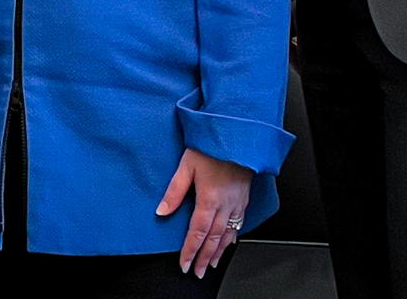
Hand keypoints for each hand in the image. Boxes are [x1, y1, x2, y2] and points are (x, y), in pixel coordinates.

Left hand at [157, 148, 250, 278]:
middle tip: (198, 272)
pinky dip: (233, 237)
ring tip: (213, 264)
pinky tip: (230, 242)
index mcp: (209, 198)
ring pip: (228, 234)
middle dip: (205, 258)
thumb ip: (174, 191)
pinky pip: (239, 224)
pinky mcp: (244, 197)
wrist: (238, 134)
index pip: (197, 233)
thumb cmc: (212, 146)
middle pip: (213, 239)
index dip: (190, 251)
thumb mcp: (187, 165)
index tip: (185, 264)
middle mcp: (225, 204)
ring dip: (219, 252)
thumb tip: (162, 211)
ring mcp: (237, 202)